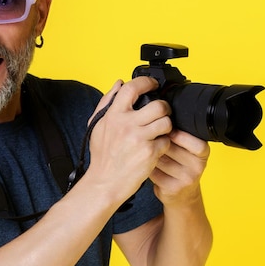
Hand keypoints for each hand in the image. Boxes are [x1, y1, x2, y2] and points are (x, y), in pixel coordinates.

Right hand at [86, 77, 172, 199]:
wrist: (104, 183)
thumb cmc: (102, 156)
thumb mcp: (97, 126)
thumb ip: (107, 102)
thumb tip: (119, 83)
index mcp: (113, 115)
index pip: (132, 88)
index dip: (146, 82)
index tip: (153, 84)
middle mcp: (126, 125)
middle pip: (158, 105)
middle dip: (164, 108)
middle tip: (162, 113)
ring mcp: (139, 139)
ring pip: (166, 122)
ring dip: (166, 126)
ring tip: (159, 132)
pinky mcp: (149, 153)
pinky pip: (166, 141)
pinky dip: (163, 144)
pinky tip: (154, 148)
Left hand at [149, 129, 209, 207]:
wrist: (183, 195)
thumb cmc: (181, 166)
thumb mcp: (188, 151)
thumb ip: (179, 137)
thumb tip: (162, 119)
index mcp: (203, 153)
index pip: (195, 142)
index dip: (180, 136)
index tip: (169, 132)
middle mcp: (198, 167)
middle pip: (172, 148)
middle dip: (159, 143)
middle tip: (153, 140)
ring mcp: (186, 179)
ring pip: (161, 159)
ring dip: (151, 154)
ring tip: (148, 152)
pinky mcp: (172, 188)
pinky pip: (154, 171)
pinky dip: (148, 166)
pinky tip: (147, 165)